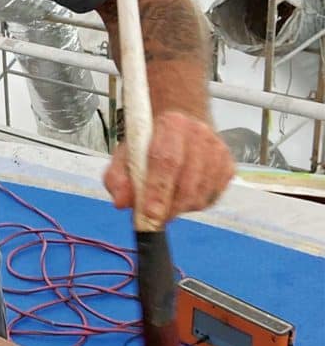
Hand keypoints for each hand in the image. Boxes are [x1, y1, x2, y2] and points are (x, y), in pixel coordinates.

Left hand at [104, 110, 234, 225]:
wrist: (179, 127)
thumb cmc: (149, 143)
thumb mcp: (124, 154)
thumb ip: (117, 178)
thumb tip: (121, 202)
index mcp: (171, 124)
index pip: (165, 160)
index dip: (157, 190)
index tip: (149, 214)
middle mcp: (199, 133)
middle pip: (186, 180)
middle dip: (169, 206)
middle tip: (155, 221)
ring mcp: (217, 150)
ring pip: (201, 192)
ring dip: (180, 208)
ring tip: (164, 206)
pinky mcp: (228, 166)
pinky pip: (212, 197)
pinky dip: (195, 205)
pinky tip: (181, 197)